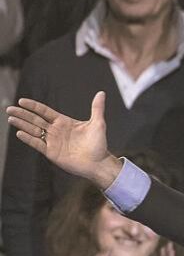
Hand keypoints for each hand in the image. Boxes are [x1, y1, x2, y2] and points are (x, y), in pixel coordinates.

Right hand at [7, 92, 122, 188]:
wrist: (98, 163)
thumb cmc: (99, 144)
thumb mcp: (98, 123)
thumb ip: (97, 108)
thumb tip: (101, 93)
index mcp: (64, 122)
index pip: (45, 111)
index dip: (33, 106)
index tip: (22, 101)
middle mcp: (56, 131)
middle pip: (35, 120)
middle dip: (22, 114)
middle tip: (9, 109)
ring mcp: (52, 142)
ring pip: (34, 131)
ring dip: (22, 124)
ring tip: (10, 118)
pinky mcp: (51, 152)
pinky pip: (37, 144)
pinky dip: (29, 139)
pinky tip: (19, 133)